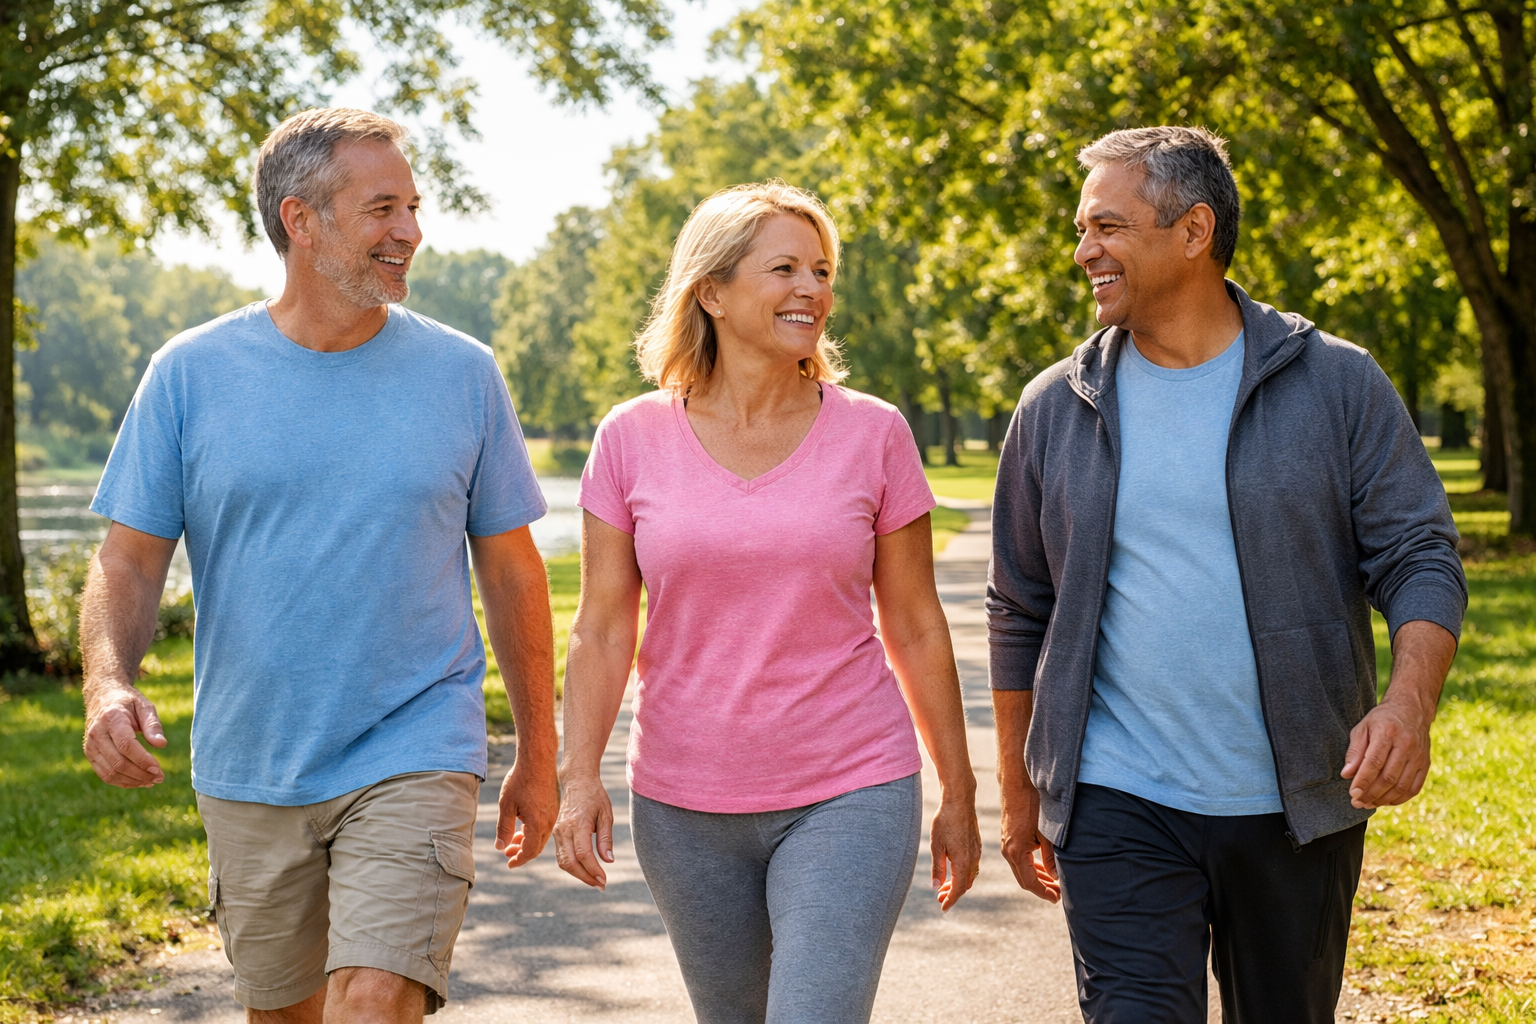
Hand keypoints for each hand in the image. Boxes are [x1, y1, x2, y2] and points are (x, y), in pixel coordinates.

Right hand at [83, 683, 166, 787]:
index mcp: (111, 718)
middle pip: (118, 762)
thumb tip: (162, 745)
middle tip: (160, 778)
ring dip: (133, 781)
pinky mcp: (89, 754)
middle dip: (141, 773)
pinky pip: (104, 774)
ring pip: (110, 772)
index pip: (126, 744)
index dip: (142, 759)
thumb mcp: (144, 706)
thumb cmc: (128, 702)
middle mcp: (96, 733)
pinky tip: (139, 782)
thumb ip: (153, 725)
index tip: (158, 768)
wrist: (102, 697)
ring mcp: (90, 745)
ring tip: (152, 781)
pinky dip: (122, 782)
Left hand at [494, 753, 558, 867]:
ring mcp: (554, 814)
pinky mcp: (554, 806)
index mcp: (538, 824)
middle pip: (537, 847)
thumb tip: (501, 847)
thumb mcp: (506, 806)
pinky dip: (534, 831)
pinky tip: (522, 826)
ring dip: (527, 841)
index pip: (529, 852)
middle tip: (506, 853)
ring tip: (512, 840)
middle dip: (522, 852)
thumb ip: (503, 829)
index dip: (518, 860)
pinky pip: (545, 826)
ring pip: (541, 836)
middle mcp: (549, 822)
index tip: (509, 864)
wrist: (538, 758)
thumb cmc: (521, 780)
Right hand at [550, 772, 613, 888]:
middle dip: (585, 877)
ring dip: (578, 875)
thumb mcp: (606, 814)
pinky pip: (561, 856)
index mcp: (577, 823)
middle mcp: (563, 830)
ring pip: (563, 862)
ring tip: (595, 881)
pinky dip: (572, 866)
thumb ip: (606, 838)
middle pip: (569, 862)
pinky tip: (586, 870)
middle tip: (601, 885)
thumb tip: (608, 860)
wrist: (576, 781)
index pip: (582, 854)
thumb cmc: (595, 796)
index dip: (593, 870)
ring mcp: (557, 832)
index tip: (604, 879)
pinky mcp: (556, 834)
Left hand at [930, 792, 980, 910]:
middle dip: (953, 893)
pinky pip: (972, 866)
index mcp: (964, 862)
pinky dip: (963, 873)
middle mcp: (973, 859)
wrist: (960, 801)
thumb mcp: (936, 846)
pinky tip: (953, 870)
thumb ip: (937, 868)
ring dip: (958, 883)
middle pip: (965, 884)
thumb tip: (936, 886)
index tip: (943, 908)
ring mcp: (977, 852)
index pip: (959, 889)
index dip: (951, 900)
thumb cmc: (945, 821)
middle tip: (939, 898)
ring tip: (944, 886)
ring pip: (969, 875)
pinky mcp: (976, 845)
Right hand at [999, 780, 1059, 902]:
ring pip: (1021, 870)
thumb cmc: (1032, 805)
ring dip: (1037, 878)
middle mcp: (1008, 851)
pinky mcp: (1008, 838)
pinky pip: (1019, 859)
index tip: (1056, 899)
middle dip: (1042, 888)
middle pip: (1024, 879)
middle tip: (1058, 894)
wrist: (1016, 783)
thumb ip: (1050, 857)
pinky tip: (1043, 867)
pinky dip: (1031, 867)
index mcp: (1016, 851)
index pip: (1030, 882)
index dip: (1043, 892)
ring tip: (1054, 883)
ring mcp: (1006, 844)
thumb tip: (1056, 876)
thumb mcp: (1046, 832)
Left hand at [1341, 697, 1432, 808]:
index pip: (1374, 763)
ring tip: (1368, 804)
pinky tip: (1386, 801)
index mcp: (1388, 733)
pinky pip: (1414, 788)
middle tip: (1357, 802)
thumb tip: (1346, 774)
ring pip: (1401, 786)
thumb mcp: (1362, 728)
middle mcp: (1406, 745)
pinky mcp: (1425, 764)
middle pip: (1388, 777)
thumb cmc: (1382, 720)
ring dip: (1384, 799)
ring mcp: (1418, 756)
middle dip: (1371, 793)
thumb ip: (1354, 751)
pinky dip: (1400, 799)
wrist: (1411, 710)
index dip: (1363, 781)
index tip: (1353, 793)